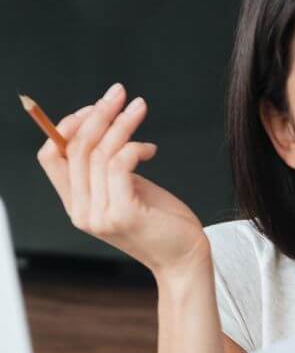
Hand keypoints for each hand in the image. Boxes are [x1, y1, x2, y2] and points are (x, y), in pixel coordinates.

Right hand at [36, 83, 207, 277]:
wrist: (185, 258)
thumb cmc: (161, 221)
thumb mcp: (128, 190)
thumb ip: (108, 169)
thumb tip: (103, 126)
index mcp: (77, 204)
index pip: (50, 157)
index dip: (66, 126)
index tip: (94, 107)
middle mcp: (81, 211)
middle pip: (75, 148)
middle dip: (98, 114)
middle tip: (118, 93)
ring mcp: (100, 215)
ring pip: (99, 153)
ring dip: (121, 123)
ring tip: (139, 107)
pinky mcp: (123, 214)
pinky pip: (119, 165)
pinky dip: (134, 147)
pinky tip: (150, 149)